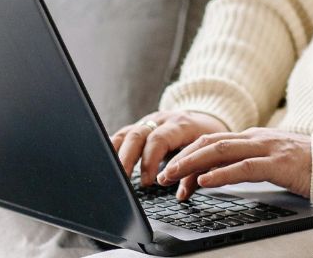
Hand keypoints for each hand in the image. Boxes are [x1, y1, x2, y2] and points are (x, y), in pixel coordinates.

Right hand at [110, 111, 227, 186]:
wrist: (207, 118)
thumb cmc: (207, 139)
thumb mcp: (207, 153)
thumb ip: (194, 172)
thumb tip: (181, 195)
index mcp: (180, 124)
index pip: (160, 139)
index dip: (151, 160)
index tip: (147, 181)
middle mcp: (161, 120)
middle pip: (137, 134)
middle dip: (127, 159)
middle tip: (122, 180)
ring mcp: (148, 122)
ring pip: (126, 133)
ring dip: (116, 154)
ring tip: (110, 173)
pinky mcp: (140, 128)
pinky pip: (122, 135)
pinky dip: (113, 147)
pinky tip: (104, 159)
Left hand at [156, 128, 311, 200]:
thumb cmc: (307, 165)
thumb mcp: (272, 161)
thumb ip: (248, 162)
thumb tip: (219, 174)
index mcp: (253, 137)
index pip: (213, 142)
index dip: (189, 155)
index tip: (173, 173)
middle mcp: (256, 138)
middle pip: (210, 143)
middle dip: (183, 157)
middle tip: (163, 174)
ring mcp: (267, 148)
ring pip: (221, 151)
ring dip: (193, 164)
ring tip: (175, 177)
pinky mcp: (278, 163)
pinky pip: (244, 167)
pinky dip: (221, 173)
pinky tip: (205, 181)